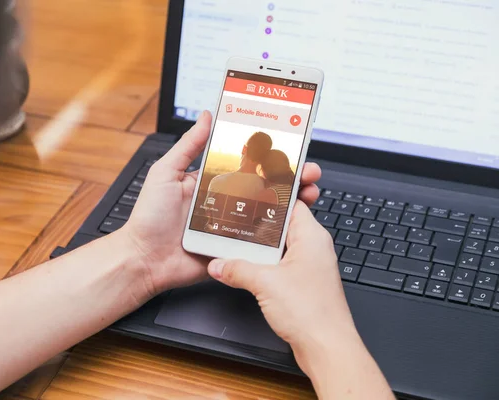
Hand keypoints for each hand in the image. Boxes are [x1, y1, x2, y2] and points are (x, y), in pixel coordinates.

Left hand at [122, 111, 322, 297]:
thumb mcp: (166, 173)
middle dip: (290, 177)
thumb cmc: (149, 217)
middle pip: (265, 186)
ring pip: (268, 211)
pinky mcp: (234, 247)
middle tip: (308, 171)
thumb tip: (206, 116)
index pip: (246, 163)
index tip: (289, 146)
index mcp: (212, 180)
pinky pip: (260, 238)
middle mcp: (226, 201)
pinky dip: (278, 231)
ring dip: (291, 201)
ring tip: (307, 193)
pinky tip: (293, 222)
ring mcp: (232, 224)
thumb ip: (188, 146)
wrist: (144, 260)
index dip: (268, 155)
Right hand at [207, 201, 358, 371]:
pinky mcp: (304, 283)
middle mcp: (314, 248)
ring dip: (259, 247)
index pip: (291, 203)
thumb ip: (237, 270)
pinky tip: (247, 268)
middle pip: (282, 225)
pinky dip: (264, 264)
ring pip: (280, 247)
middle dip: (258, 224)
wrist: (326, 348)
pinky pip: (281, 265)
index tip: (250, 192)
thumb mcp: (265, 284)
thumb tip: (219, 264)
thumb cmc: (312, 313)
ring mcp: (309, 266)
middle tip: (235, 217)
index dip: (270, 196)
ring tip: (236, 242)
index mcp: (311, 236)